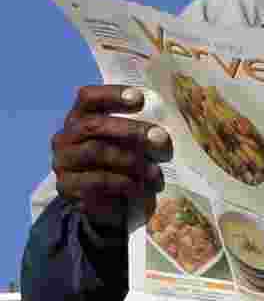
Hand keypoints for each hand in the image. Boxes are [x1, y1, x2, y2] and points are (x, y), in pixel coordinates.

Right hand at [52, 85, 170, 227]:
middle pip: (94, 125)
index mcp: (81, 118)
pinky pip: (97, 181)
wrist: (107, 206)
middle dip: (131, 130)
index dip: (112, 95)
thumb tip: (163, 130)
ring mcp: (63, 162)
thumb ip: (139, 130)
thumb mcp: (130, 144)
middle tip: (160, 138)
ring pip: (96, 152)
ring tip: (156, 171)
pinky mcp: (67, 187)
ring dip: (132, 160)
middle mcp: (66, 137)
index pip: (88, 98)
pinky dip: (124, 183)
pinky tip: (142, 188)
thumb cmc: (122, 165)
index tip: (140, 99)